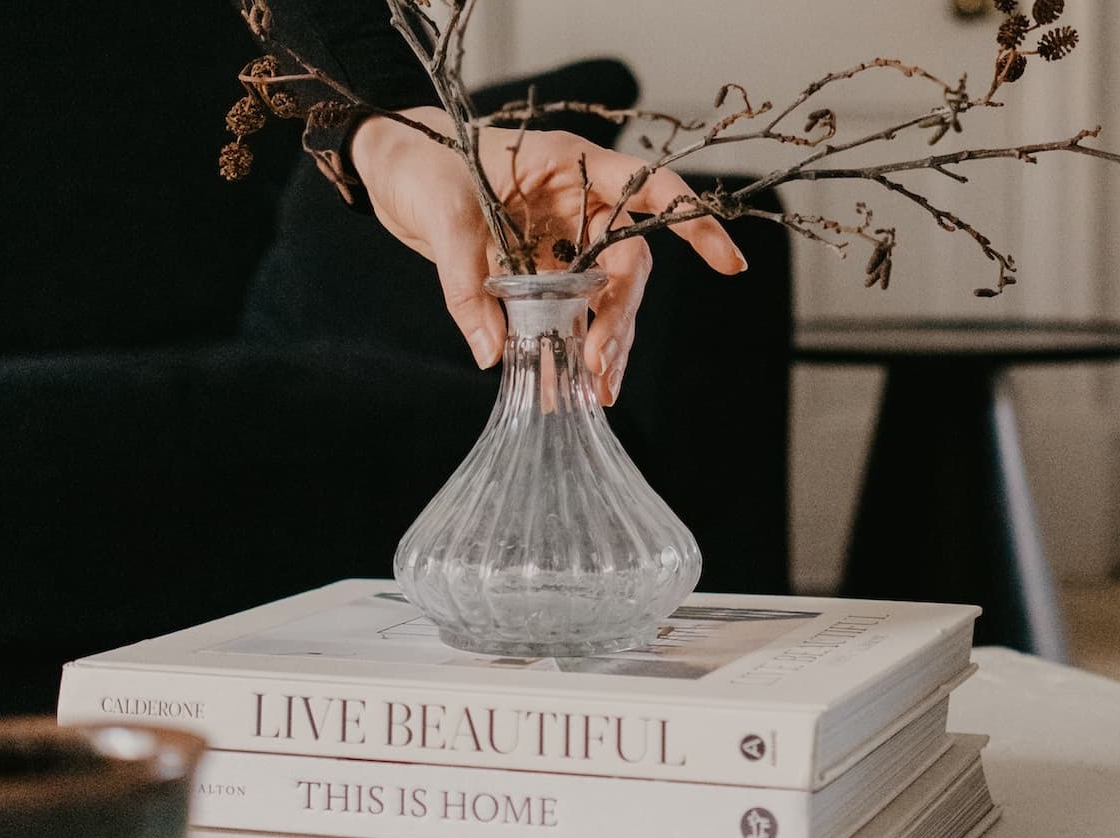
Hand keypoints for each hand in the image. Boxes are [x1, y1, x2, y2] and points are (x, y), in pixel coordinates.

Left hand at [350, 106, 746, 403]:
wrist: (390, 168)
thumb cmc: (420, 164)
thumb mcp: (441, 217)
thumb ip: (468, 283)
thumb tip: (493, 354)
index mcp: (569, 164)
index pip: (649, 188)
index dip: (692, 221)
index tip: (728, 264)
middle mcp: (578, 200)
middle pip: (627, 261)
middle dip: (621, 317)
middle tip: (600, 365)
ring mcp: (564, 236)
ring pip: (605, 294)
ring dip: (604, 342)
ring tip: (596, 391)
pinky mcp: (542, 266)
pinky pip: (572, 311)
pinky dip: (573, 347)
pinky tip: (576, 386)